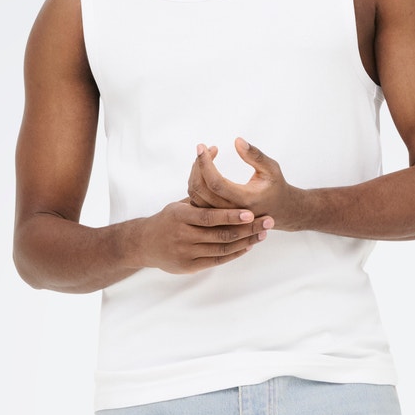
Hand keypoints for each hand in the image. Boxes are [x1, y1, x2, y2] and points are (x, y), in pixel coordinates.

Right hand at [135, 197, 269, 275]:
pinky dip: (235, 253)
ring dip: (246, 241)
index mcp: (180, 215)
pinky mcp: (189, 266)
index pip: (210, 216)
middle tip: (268, 222)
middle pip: (221, 234)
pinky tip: (248, 245)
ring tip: (263, 233)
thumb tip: (212, 148)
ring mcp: (186, 253)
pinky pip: (217, 260)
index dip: (232, 216)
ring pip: (222, 248)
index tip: (252, 213)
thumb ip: (199, 184)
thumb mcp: (179, 202)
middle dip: (248, 229)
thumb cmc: (169, 219)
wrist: (145, 244)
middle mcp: (182, 235)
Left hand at [187, 139, 305, 229]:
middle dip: (198, 166)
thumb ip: (255, 156)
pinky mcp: (216, 218)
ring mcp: (222, 218)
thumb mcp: (271, 169)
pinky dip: (196, 183)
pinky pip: (197, 201)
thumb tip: (237, 141)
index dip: (205, 164)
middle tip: (204, 149)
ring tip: (205, 156)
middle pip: (201, 190)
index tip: (202, 146)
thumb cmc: (275, 187)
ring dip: (195, 173)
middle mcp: (231, 212)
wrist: (279, 211)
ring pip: (196, 197)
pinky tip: (204, 170)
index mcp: (245, 200)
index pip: (216, 183)